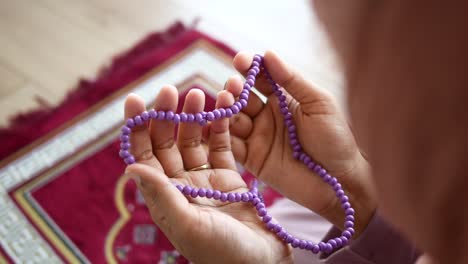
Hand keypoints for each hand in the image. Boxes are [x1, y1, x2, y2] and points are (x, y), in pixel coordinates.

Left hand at [124, 87, 291, 262]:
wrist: (260, 263)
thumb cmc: (222, 253)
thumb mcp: (189, 225)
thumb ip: (161, 195)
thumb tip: (130, 166)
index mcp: (163, 197)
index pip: (144, 156)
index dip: (137, 129)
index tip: (136, 101)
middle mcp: (180, 185)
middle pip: (167, 142)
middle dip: (167, 115)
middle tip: (172, 90)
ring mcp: (204, 179)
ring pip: (194, 140)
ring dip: (193, 117)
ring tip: (198, 94)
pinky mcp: (228, 177)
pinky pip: (220, 146)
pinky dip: (220, 126)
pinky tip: (221, 107)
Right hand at [218, 51, 376, 234]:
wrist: (340, 180)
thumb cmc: (336, 139)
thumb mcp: (319, 103)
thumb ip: (292, 80)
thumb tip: (269, 54)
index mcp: (283, 98)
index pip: (260, 78)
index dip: (248, 68)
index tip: (241, 61)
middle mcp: (267, 115)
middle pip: (242, 97)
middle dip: (234, 89)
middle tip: (234, 86)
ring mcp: (257, 136)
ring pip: (233, 119)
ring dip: (226, 110)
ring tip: (226, 103)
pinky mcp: (251, 159)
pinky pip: (231, 144)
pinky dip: (220, 134)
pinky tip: (215, 125)